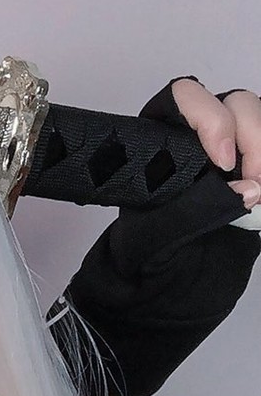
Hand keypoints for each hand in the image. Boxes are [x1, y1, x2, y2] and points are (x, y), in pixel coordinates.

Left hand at [45, 75, 260, 395]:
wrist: (165, 297)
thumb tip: (245, 191)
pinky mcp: (255, 181)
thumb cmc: (146, 264)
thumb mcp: (153, 243)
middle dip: (252, 134)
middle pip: (236, 104)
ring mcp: (234, 160)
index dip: (208, 117)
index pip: (183, 98)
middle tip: (256, 184)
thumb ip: (190, 213)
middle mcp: (198, 142)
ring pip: (260, 124)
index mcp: (159, 145)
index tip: (220, 161)